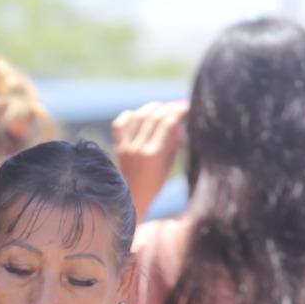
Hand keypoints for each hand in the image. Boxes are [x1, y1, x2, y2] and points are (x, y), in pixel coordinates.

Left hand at [112, 100, 187, 218]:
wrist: (131, 198)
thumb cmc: (155, 185)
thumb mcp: (169, 164)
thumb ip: (174, 142)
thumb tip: (179, 122)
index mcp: (153, 154)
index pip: (166, 123)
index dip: (178, 111)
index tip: (186, 105)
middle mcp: (138, 148)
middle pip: (153, 117)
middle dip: (167, 107)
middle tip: (176, 105)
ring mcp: (126, 146)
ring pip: (137, 116)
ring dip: (151, 107)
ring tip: (161, 106)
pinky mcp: (118, 147)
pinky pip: (120, 124)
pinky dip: (129, 115)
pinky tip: (138, 114)